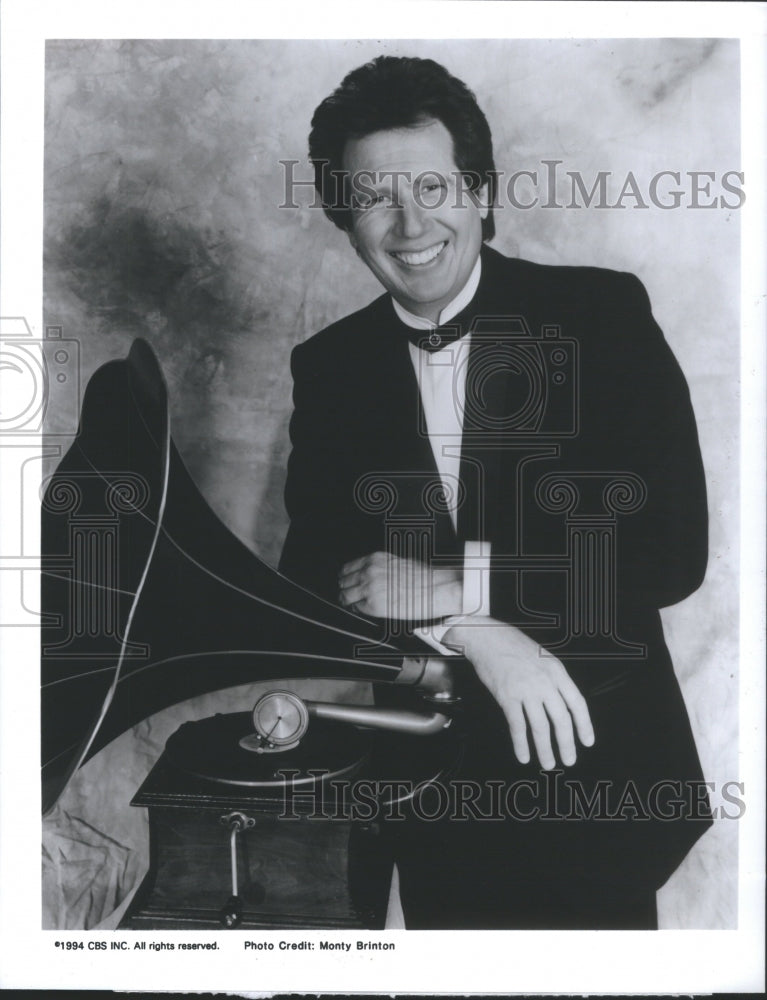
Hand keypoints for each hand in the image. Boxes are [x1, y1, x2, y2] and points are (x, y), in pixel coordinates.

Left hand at [338, 552, 461, 620]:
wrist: (434, 588)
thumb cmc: (422, 576)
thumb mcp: (395, 562)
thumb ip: (378, 567)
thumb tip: (369, 576)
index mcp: (374, 559)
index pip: (346, 569)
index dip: (347, 578)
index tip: (348, 584)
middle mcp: (368, 572)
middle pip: (342, 582)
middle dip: (347, 589)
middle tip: (352, 596)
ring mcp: (368, 589)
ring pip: (345, 596)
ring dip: (350, 601)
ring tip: (358, 604)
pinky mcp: (373, 605)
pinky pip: (356, 609)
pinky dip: (360, 610)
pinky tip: (370, 609)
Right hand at [443, 617, 594, 768]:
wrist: (487, 638)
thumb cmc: (513, 646)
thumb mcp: (542, 657)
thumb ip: (553, 679)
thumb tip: (562, 703)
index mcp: (557, 672)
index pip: (577, 703)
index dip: (584, 725)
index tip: (587, 741)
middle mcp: (544, 682)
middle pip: (561, 719)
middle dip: (567, 744)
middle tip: (569, 760)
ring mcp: (525, 690)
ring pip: (540, 727)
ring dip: (545, 749)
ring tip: (548, 763)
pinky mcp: (507, 697)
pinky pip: (517, 726)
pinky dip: (521, 744)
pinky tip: (523, 755)